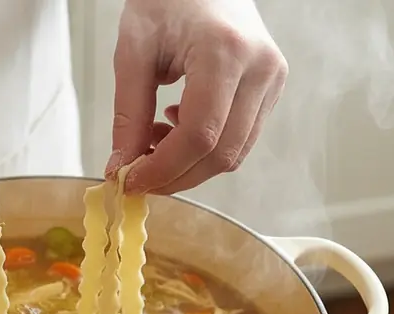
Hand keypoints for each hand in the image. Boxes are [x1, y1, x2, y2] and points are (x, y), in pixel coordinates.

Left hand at [108, 0, 287, 194]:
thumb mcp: (134, 52)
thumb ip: (128, 114)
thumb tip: (122, 167)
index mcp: (225, 52)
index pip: (199, 136)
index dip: (163, 169)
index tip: (131, 181)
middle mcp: (260, 69)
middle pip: (220, 154)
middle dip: (175, 176)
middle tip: (139, 176)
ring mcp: (272, 80)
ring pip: (233, 155)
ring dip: (189, 166)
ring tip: (155, 142)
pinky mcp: (271, 89)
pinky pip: (239, 141)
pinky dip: (205, 151)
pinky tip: (177, 128)